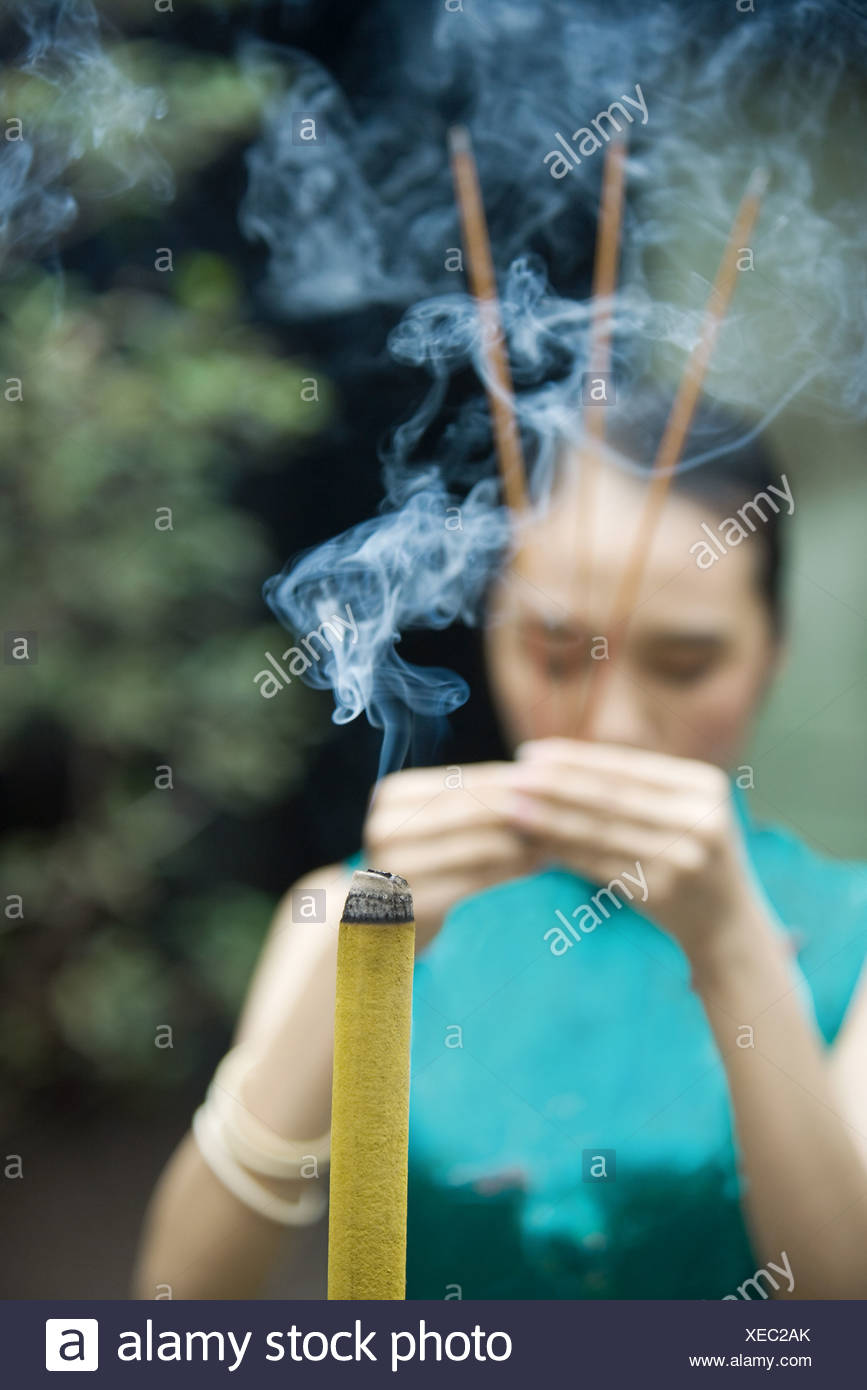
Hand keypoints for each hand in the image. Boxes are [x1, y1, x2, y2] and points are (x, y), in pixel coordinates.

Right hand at [363, 762, 541, 950]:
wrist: (375, 921)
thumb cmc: (419, 862)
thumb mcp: (431, 823)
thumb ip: (469, 802)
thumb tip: (531, 783)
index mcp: (393, 797)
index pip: (461, 781)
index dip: (506, 781)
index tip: (547, 781)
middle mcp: (387, 827)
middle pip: (470, 811)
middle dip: (518, 810)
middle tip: (558, 810)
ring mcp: (396, 867)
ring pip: (477, 846)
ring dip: (522, 843)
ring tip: (554, 839)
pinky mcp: (414, 903)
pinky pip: (475, 882)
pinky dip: (511, 872)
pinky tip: (536, 867)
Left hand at [506, 737, 765, 960]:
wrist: (730, 926)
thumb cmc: (693, 856)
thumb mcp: (686, 810)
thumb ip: (641, 785)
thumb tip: (563, 760)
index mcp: (705, 785)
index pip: (626, 766)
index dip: (575, 758)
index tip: (531, 754)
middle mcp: (700, 817)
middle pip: (610, 796)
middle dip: (555, 784)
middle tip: (512, 776)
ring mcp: (685, 856)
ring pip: (600, 832)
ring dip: (549, 819)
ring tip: (511, 809)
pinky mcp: (664, 890)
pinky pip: (600, 866)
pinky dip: (563, 853)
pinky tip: (533, 846)